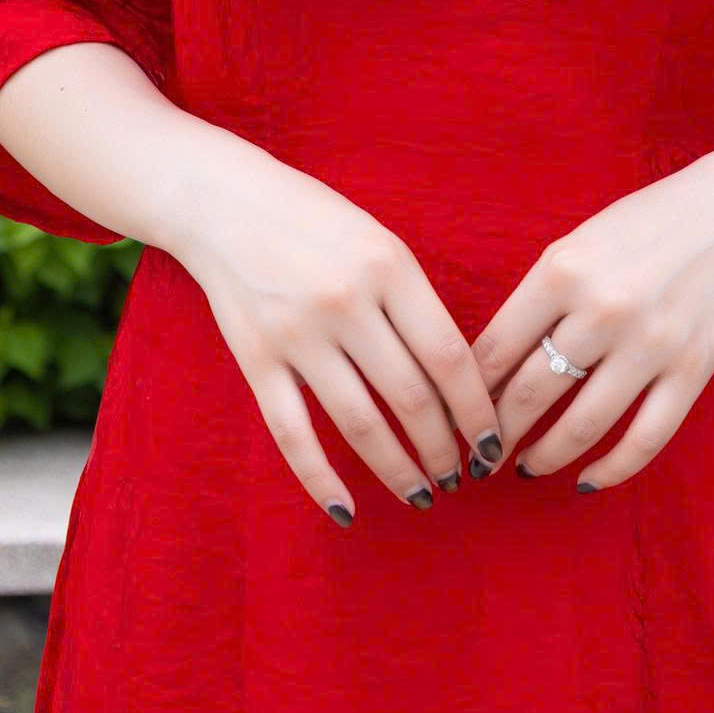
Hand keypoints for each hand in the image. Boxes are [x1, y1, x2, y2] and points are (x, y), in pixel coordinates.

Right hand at [176, 135, 500, 527]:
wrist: (223, 201)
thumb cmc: (314, 221)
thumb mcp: (378, 241)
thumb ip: (413, 302)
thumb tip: (454, 383)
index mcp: (389, 266)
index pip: (449, 357)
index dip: (476, 411)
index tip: (490, 444)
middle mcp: (347, 302)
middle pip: (412, 397)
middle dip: (443, 449)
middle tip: (459, 476)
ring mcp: (298, 334)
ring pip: (361, 424)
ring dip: (398, 470)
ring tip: (421, 495)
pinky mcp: (256, 359)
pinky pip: (292, 433)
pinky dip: (320, 480)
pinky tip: (347, 511)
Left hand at [466, 153, 713, 490]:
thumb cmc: (642, 226)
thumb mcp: (575, 246)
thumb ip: (536, 300)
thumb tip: (491, 369)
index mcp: (562, 271)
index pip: (497, 349)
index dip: (469, 394)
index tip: (455, 417)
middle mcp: (603, 309)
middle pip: (532, 392)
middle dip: (498, 434)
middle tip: (479, 457)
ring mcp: (651, 344)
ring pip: (582, 425)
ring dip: (545, 456)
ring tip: (527, 467)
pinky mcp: (692, 371)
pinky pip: (645, 440)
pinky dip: (611, 471)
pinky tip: (586, 481)